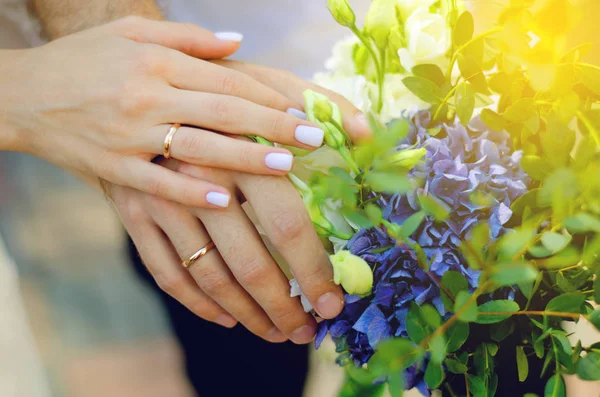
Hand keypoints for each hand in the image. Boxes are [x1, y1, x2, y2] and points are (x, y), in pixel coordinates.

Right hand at [2, 17, 331, 208]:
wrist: (22, 93)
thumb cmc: (84, 60)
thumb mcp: (132, 34)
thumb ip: (188, 37)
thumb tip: (238, 44)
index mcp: (157, 61)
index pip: (227, 79)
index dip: (268, 96)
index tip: (302, 110)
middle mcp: (147, 95)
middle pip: (223, 112)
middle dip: (273, 125)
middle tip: (313, 138)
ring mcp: (130, 135)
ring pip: (198, 148)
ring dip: (245, 158)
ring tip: (285, 166)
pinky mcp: (113, 168)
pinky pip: (158, 183)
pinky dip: (191, 191)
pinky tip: (226, 201)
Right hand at [106, 62, 369, 343]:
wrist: (143, 88)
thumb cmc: (220, 91)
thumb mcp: (270, 84)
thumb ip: (323, 103)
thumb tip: (368, 133)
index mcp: (238, 148)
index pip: (285, 222)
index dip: (313, 268)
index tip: (334, 302)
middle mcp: (196, 177)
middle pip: (247, 261)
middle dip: (283, 305)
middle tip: (309, 331)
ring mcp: (160, 199)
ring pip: (209, 276)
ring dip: (248, 313)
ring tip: (278, 333)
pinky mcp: (135, 214)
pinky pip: (167, 272)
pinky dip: (198, 303)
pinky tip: (228, 319)